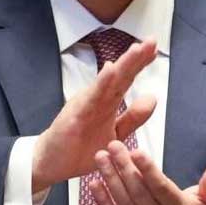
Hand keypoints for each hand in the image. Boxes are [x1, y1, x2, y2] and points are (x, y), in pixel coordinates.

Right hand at [31, 39, 157, 193]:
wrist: (50, 163)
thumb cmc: (79, 147)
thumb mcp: (115, 134)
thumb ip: (133, 117)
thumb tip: (153, 98)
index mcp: (107, 102)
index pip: (126, 79)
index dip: (140, 64)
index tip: (155, 49)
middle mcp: (97, 99)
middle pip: (120, 76)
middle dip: (136, 58)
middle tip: (151, 40)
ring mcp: (86, 105)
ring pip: (108, 82)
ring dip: (122, 65)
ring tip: (137, 48)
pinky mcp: (75, 116)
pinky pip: (91, 98)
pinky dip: (101, 83)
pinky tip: (110, 69)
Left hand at [88, 141, 205, 204]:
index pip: (161, 188)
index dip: (148, 169)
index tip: (137, 151)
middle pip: (138, 192)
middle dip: (123, 166)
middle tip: (113, 145)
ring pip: (123, 201)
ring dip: (110, 178)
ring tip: (101, 157)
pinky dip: (102, 199)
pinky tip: (95, 182)